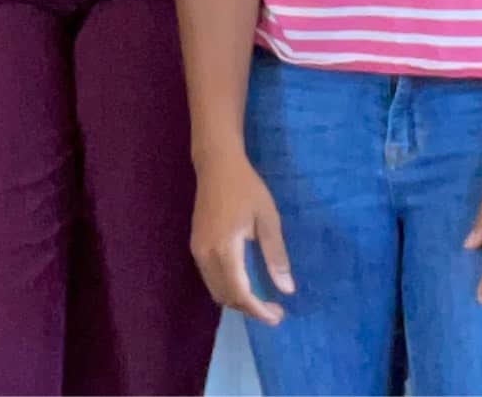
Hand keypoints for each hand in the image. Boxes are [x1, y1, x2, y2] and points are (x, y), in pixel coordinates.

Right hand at [191, 153, 294, 326]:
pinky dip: (227, 288)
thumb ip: (275, 255)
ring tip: (262, 298)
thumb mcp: (268, 218)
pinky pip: (210, 278)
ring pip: (215, 290)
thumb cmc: (246, 188)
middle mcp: (205, 255)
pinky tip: (245, 281)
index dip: (258, 310)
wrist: (216, 164)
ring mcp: (197, 251)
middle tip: (275, 308)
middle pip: (225, 297)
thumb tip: (286, 289)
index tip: (278, 316)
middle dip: (249, 309)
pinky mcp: (195, 245)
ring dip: (237, 300)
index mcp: (225, 249)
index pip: (240, 293)